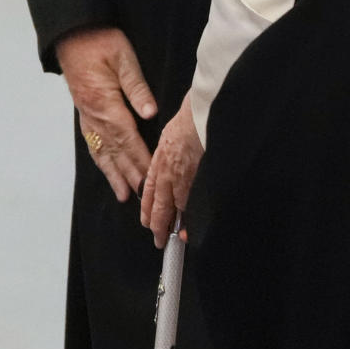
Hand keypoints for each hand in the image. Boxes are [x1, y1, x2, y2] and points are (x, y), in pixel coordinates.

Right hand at [57, 27, 156, 202]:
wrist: (73, 35)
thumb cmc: (101, 42)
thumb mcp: (124, 58)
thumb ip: (136, 87)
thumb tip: (151, 113)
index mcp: (105, 103)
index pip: (127, 137)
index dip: (139, 159)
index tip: (150, 177)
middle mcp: (93, 115)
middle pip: (114, 150)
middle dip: (129, 174)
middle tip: (141, 196)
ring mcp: (86, 115)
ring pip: (101, 150)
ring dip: (113, 173)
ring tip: (123, 194)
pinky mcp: (83, 112)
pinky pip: (91, 142)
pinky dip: (100, 159)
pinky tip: (106, 168)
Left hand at [141, 93, 203, 247]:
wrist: (202, 109)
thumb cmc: (191, 114)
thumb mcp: (172, 130)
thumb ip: (170, 148)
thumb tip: (174, 155)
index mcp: (160, 157)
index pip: (149, 188)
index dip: (147, 207)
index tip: (147, 220)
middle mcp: (167, 170)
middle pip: (159, 204)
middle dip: (157, 224)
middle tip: (158, 240)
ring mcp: (181, 176)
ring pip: (173, 206)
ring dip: (172, 224)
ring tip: (175, 239)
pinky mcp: (195, 177)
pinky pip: (189, 202)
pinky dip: (189, 217)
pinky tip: (189, 228)